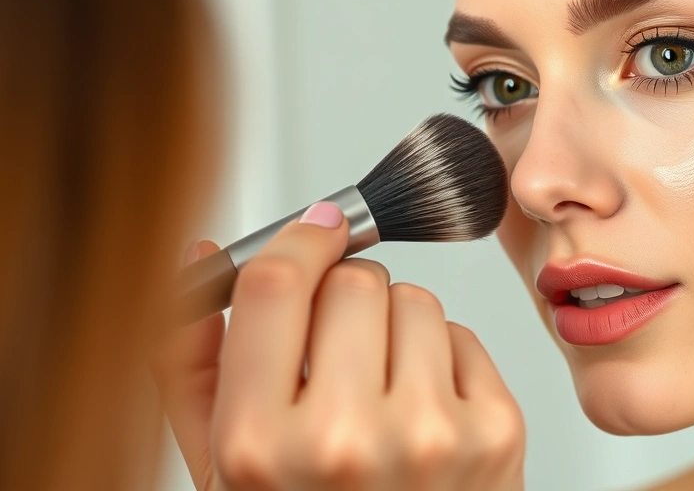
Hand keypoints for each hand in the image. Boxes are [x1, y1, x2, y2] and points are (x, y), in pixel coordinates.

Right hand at [152, 202, 524, 489]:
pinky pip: (463, 334)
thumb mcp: (222, 469)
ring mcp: (430, 436)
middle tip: (339, 349)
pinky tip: (422, 412)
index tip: (313, 232)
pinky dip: (441, 359)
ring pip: (416, 300)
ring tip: (381, 391)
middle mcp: (345, 440)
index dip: (298, 239)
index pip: (277, 283)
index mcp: (260, 446)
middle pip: (356, 282)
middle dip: (344, 299)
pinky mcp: (495, 433)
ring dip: (394, 327)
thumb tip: (199, 256)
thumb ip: (192, 364)